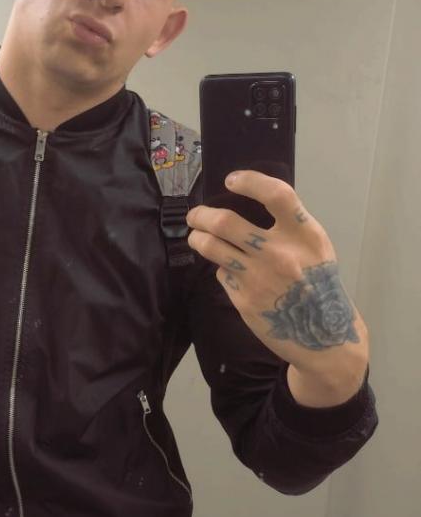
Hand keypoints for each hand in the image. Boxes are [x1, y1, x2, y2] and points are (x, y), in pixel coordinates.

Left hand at [185, 171, 368, 377]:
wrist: (322, 335)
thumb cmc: (318, 284)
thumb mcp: (314, 248)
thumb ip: (287, 226)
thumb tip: (247, 202)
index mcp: (305, 234)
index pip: (276, 195)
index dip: (250, 182)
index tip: (231, 181)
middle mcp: (280, 253)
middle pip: (225, 222)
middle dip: (201, 215)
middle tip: (196, 215)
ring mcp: (259, 277)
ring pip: (211, 247)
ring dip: (197, 238)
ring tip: (196, 236)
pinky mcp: (244, 300)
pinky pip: (222, 274)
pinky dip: (223, 269)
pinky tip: (231, 271)